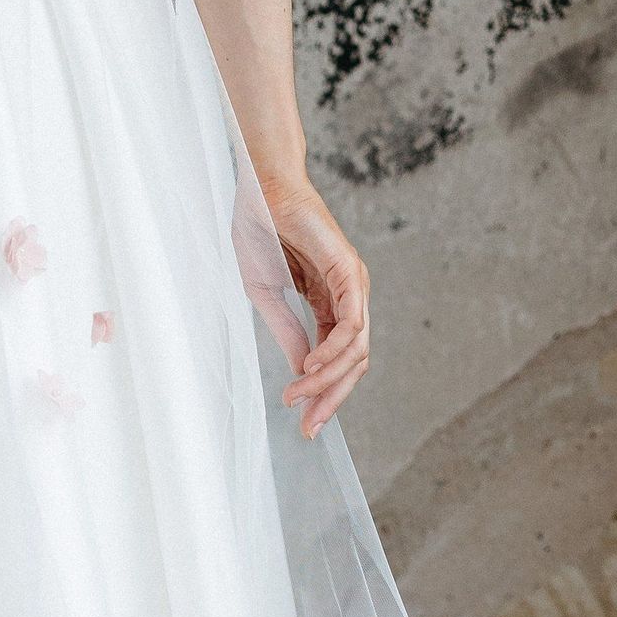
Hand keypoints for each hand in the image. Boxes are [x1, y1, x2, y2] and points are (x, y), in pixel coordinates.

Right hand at [259, 170, 370, 436]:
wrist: (260, 189)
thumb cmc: (260, 231)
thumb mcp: (266, 294)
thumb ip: (288, 331)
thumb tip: (304, 373)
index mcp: (329, 302)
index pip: (337, 359)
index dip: (322, 393)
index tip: (301, 421)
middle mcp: (349, 296)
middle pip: (353, 362)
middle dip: (332, 398)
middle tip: (309, 426)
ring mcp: (354, 284)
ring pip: (356, 349)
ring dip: (330, 379)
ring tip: (300, 394)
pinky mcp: (349, 271)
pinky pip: (351, 323)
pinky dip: (335, 350)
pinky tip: (312, 367)